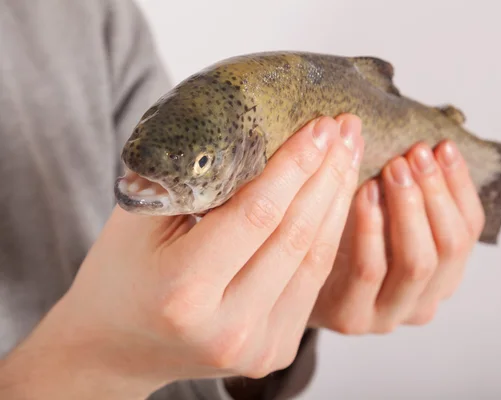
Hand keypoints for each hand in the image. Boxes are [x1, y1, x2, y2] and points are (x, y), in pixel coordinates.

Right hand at [0, 115, 363, 398]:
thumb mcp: (139, 219)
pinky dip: (329, 237)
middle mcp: (227, 328)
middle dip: (327, 175)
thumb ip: (192, 182)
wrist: (117, 346)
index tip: (320, 126)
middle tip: (346, 130)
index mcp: (184, 291)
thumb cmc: (120, 274)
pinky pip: (312, 283)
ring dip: (337, 202)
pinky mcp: (275, 350)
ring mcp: (257, 347)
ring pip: (315, 259)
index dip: (295, 165)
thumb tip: (253, 133)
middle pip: (295, 236)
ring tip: (349, 156)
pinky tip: (336, 201)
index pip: (257, 214)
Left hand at [309, 140, 484, 332]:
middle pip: (450, 247)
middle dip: (436, 193)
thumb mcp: (383, 216)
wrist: (295, 286)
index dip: (460, 185)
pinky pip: (369, 269)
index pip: (468, 229)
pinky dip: (371, 228)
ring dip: (409, 208)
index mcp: (441, 276)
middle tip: (416, 153)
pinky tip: (364, 193)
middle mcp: (424, 301)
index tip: (443, 146)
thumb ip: (407, 189)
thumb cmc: (342, 243)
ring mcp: (390, 316)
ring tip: (394, 168)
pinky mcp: (353, 318)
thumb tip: (424, 141)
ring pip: (417, 262)